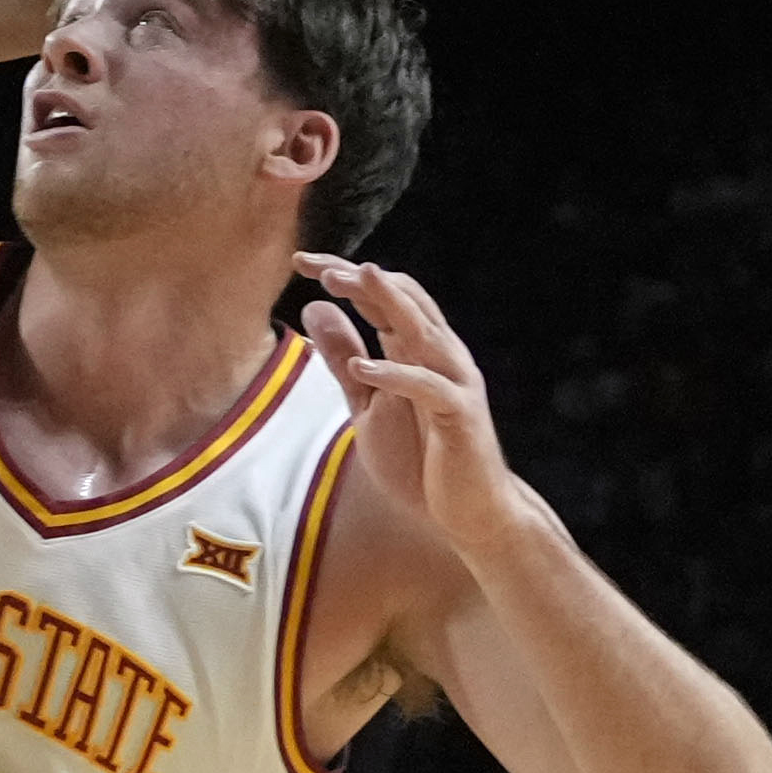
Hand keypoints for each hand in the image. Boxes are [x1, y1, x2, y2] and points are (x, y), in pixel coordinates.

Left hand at [299, 256, 538, 558]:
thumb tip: (315, 308)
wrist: (469, 512)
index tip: (302, 260)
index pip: (380, 298)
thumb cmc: (421, 458)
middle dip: (361, 279)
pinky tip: (363, 369)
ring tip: (352, 280)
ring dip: (387, 303)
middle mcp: (439, 355)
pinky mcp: (461, 414)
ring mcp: (454, 381)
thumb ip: (344, 358)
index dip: (345, 276)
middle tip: (320, 264)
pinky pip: (428, 387)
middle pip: (402, 301)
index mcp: (416, 349)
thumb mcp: (367, 404)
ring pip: (422, 330)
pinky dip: (397, 376)